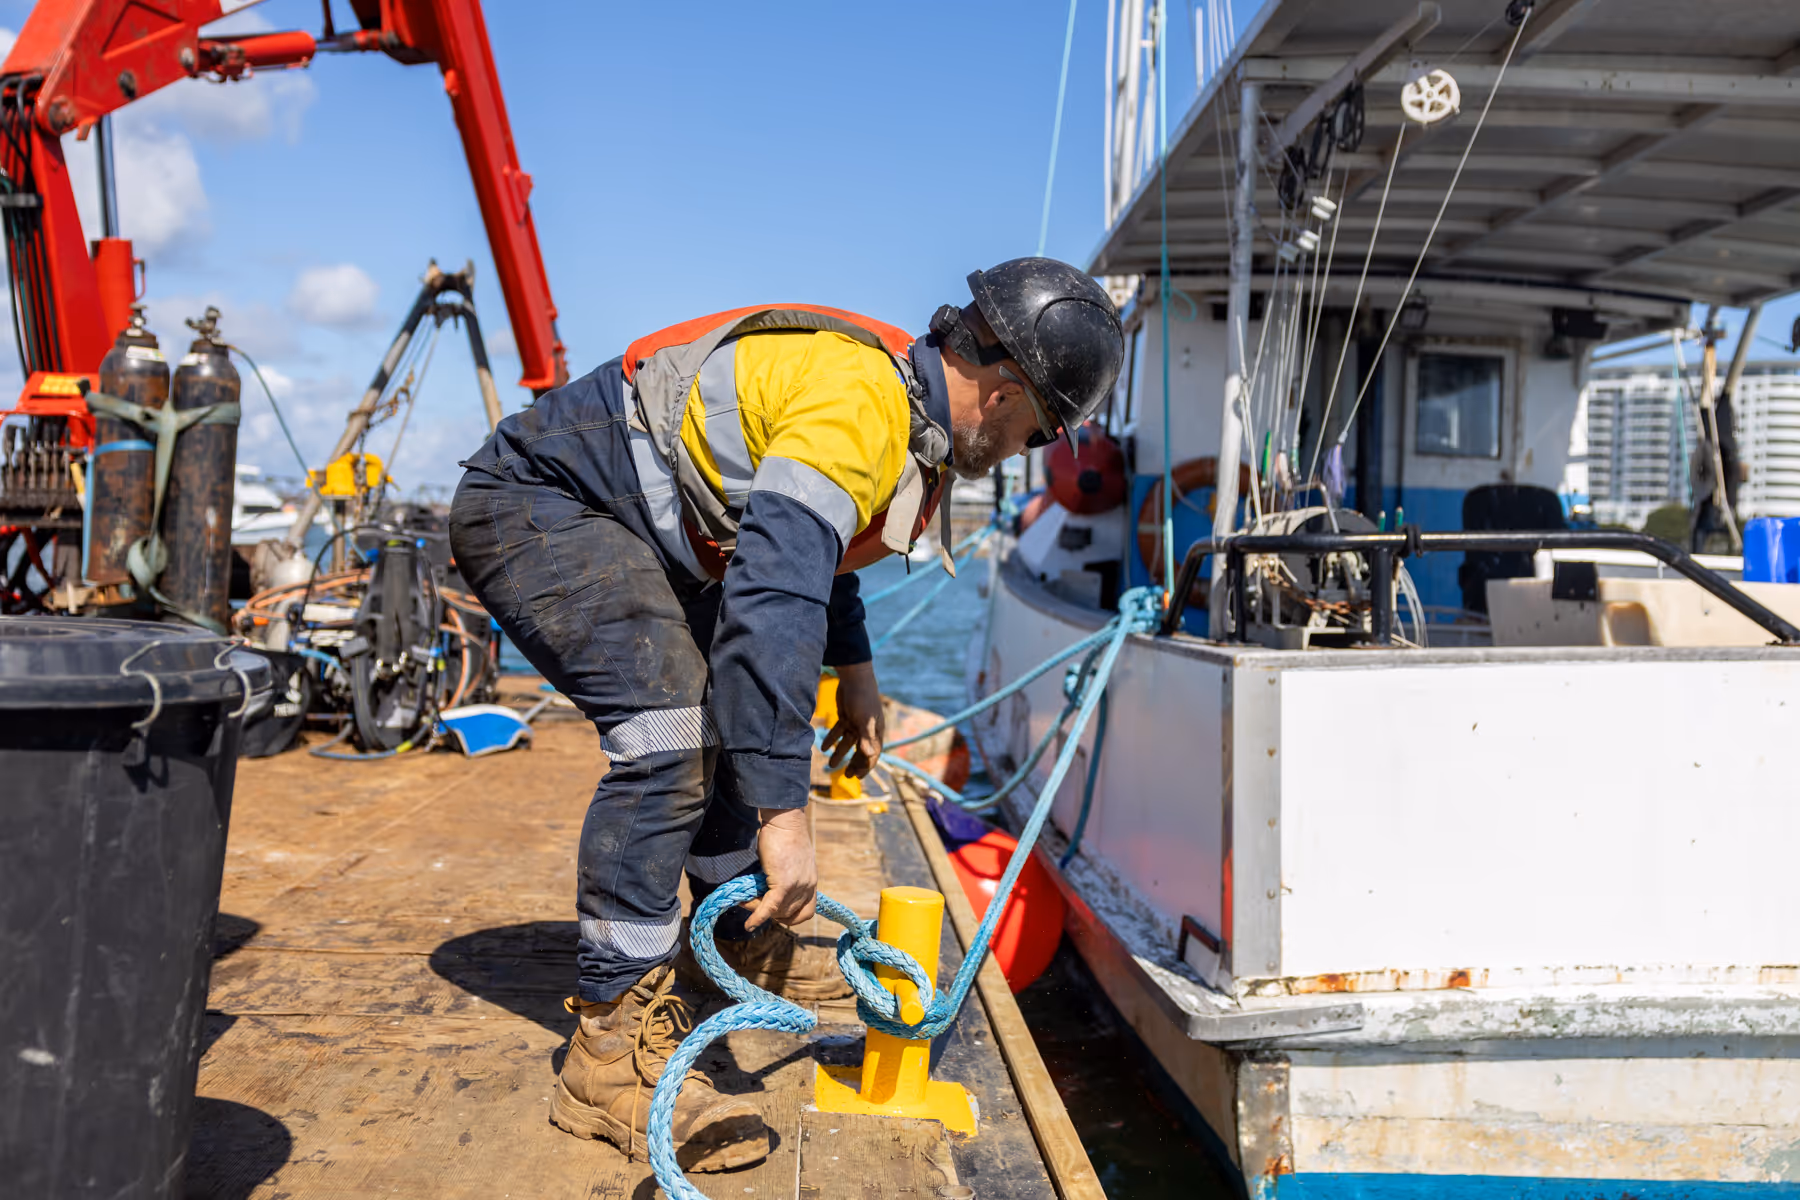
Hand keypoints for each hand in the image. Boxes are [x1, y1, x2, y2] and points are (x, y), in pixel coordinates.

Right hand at [746, 806, 816, 930]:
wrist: (785, 820)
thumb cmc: (784, 835)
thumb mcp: (791, 860)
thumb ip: (784, 876)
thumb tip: (765, 889)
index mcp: (810, 881)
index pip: (807, 912)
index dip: (790, 917)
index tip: (775, 912)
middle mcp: (808, 886)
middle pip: (788, 914)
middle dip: (769, 913)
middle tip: (751, 902)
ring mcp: (798, 886)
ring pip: (777, 911)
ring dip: (758, 908)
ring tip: (744, 900)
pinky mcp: (784, 884)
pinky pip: (770, 907)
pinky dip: (758, 916)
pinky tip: (749, 923)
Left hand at [822, 661, 884, 778]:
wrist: (854, 677)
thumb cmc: (863, 698)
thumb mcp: (864, 720)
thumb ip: (866, 738)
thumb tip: (869, 756)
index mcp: (876, 732)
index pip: (873, 754)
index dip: (866, 766)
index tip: (857, 777)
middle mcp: (867, 730)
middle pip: (861, 751)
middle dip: (854, 763)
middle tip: (847, 775)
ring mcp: (856, 723)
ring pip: (848, 743)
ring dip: (840, 754)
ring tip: (830, 765)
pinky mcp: (846, 716)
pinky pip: (839, 732)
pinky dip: (832, 739)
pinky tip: (823, 747)